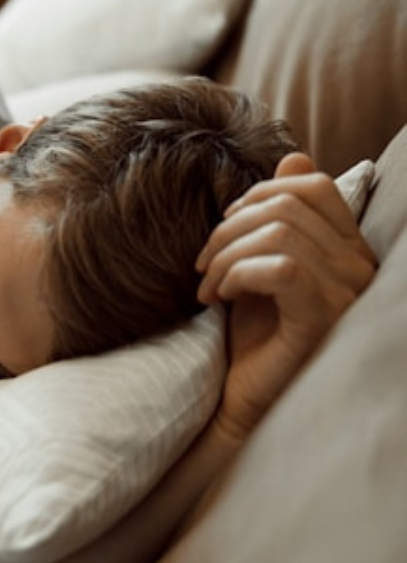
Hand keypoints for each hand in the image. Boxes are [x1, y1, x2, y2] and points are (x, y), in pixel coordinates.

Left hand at [195, 153, 376, 442]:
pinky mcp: (323, 320)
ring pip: (280, 234)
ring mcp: (347, 295)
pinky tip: (219, 299)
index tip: (223, 232)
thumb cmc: (251, 338)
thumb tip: (293, 160)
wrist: (240, 402)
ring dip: (226, 255)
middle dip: (230, 227)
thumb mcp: (257, 267)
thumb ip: (274, 219)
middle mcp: (359, 268)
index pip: (313, 187)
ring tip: (208, 287)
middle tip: (203, 265)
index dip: (258, 196)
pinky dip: (237, 274)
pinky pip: (282, 269)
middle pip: (289, 205)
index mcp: (347, 250)